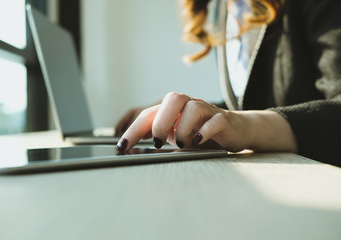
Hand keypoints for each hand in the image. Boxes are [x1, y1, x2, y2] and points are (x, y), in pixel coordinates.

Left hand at [116, 92, 297, 152]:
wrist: (235, 130)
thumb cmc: (201, 133)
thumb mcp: (177, 136)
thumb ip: (160, 138)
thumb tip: (134, 150)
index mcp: (174, 109)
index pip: (150, 114)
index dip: (133, 129)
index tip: (121, 146)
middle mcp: (189, 105)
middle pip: (172, 99)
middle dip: (160, 122)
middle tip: (157, 142)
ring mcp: (208, 111)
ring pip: (193, 107)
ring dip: (183, 128)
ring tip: (183, 144)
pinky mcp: (224, 120)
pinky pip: (215, 120)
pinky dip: (204, 132)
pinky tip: (198, 143)